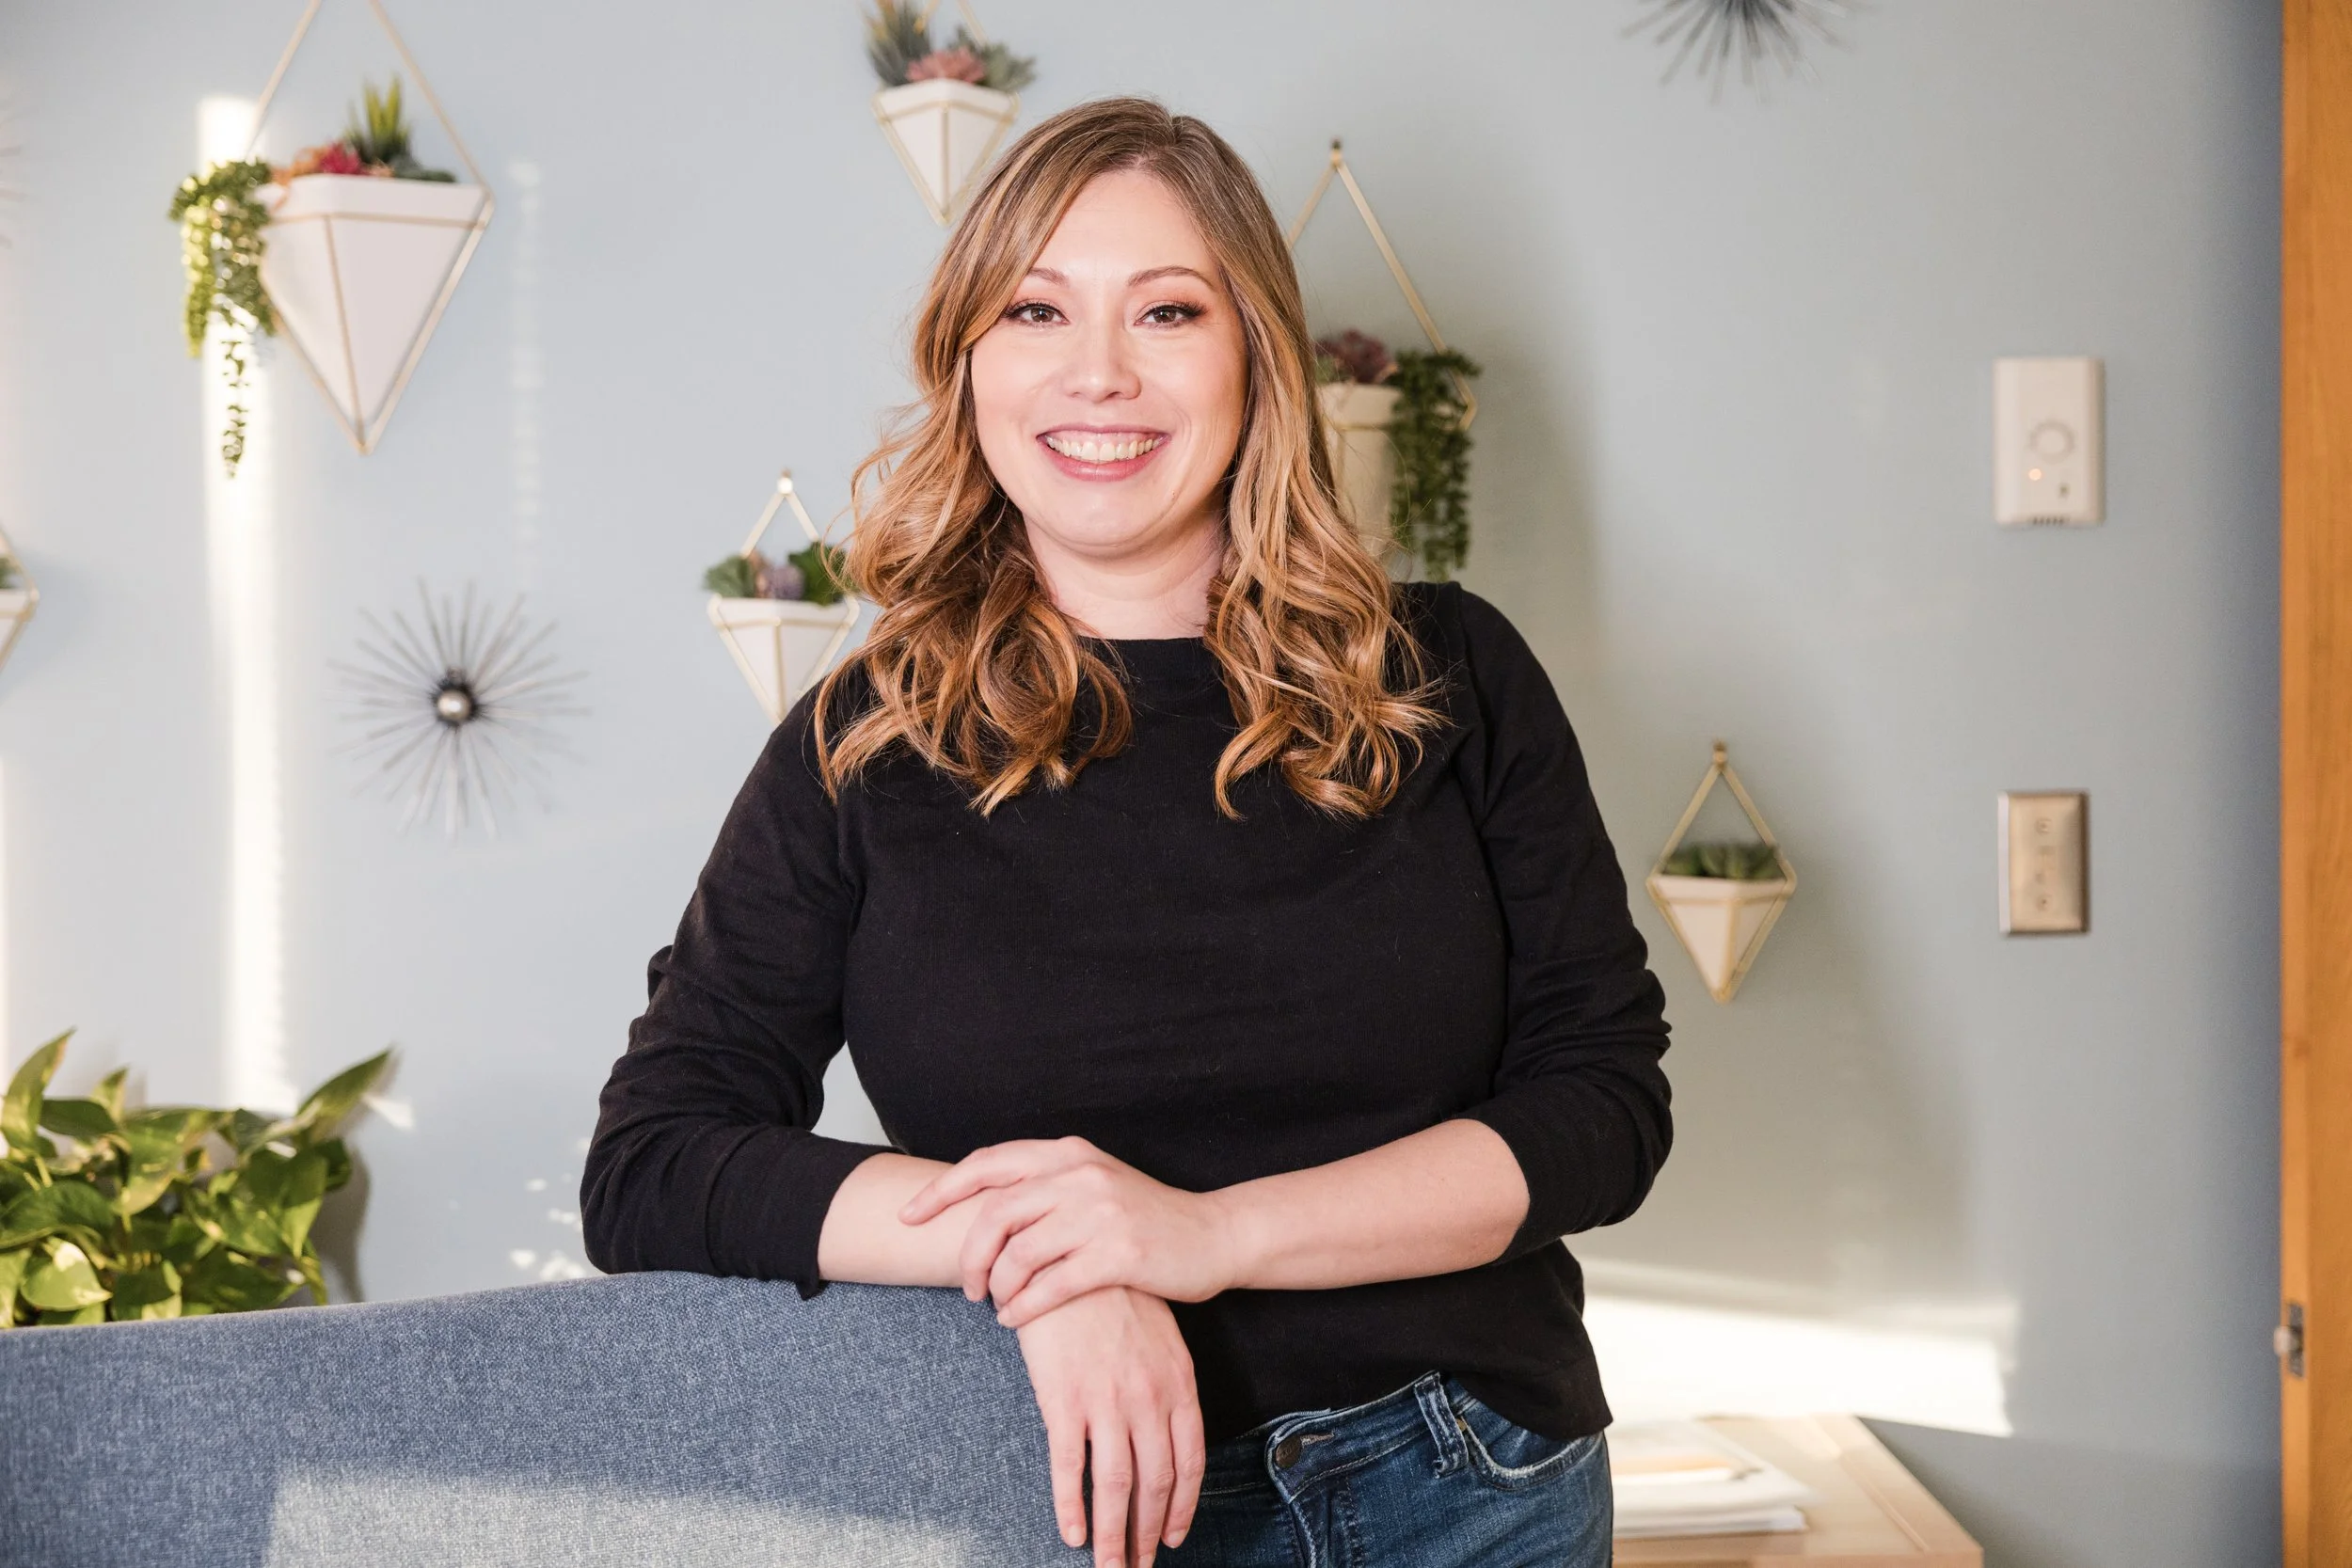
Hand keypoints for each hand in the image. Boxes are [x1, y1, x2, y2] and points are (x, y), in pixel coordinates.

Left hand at [901, 1137, 1240, 1325]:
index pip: (988, 1163)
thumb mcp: (1093, 1184)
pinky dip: (1022, 1307)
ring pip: (1017, 1254)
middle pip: (994, 1213)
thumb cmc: (1145, 1218)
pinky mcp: (1117, 1255)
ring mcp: (1100, 1213)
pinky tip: (1014, 1320)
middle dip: (968, 1254)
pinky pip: (1049, 1287)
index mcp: (1068, 1153)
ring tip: (995, 1305)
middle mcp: (1080, 1175)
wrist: (1212, 1235)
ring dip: (995, 1287)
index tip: (909, 1216)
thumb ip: (1044, 1185)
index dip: (942, 1190)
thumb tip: (980, 1205)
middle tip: (966, 1286)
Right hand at [1014, 1285, 1205, 1567]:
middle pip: (1155, 1483)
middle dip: (1146, 1534)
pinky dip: (1072, 1506)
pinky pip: (1069, 1468)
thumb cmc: (1111, 1293)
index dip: (1181, 1507)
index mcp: (1177, 1382)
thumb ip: (1166, 1383)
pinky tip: (1072, 1533)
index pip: (1189, 1461)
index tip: (1172, 1538)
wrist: (1064, 1256)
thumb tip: (1168, 1429)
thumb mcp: (1158, 1335)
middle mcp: (1148, 1398)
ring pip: (1116, 1486)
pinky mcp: (1063, 1399)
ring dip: (1114, 1535)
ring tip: (1109, 1566)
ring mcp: (1107, 1400)